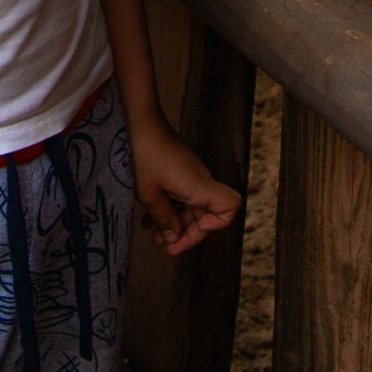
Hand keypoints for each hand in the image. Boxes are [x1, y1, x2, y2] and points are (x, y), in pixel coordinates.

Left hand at [130, 116, 240, 255]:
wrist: (142, 124)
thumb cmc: (145, 156)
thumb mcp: (149, 194)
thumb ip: (162, 219)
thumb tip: (172, 238)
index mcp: (199, 187)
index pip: (230, 206)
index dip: (218, 223)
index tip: (196, 226)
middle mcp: (201, 183)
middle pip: (206, 216)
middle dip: (186, 234)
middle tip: (165, 246)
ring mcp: (192, 178)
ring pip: (191, 209)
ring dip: (174, 225)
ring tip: (154, 236)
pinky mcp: (182, 173)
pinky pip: (182, 198)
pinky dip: (169, 210)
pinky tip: (149, 219)